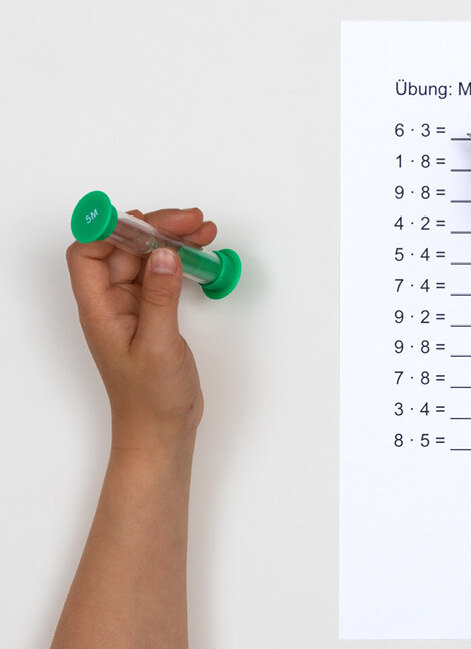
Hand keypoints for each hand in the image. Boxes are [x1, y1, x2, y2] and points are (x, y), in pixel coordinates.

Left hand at [66, 208, 211, 450]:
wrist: (161, 429)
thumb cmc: (150, 398)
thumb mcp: (158, 344)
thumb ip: (160, 297)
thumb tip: (163, 254)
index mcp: (99, 309)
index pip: (87, 253)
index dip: (110, 229)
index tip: (145, 218)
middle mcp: (111, 302)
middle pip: (122, 248)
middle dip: (155, 228)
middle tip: (191, 222)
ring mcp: (132, 306)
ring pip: (145, 257)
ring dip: (172, 239)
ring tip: (204, 232)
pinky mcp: (153, 311)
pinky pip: (162, 273)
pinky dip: (181, 259)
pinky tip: (200, 254)